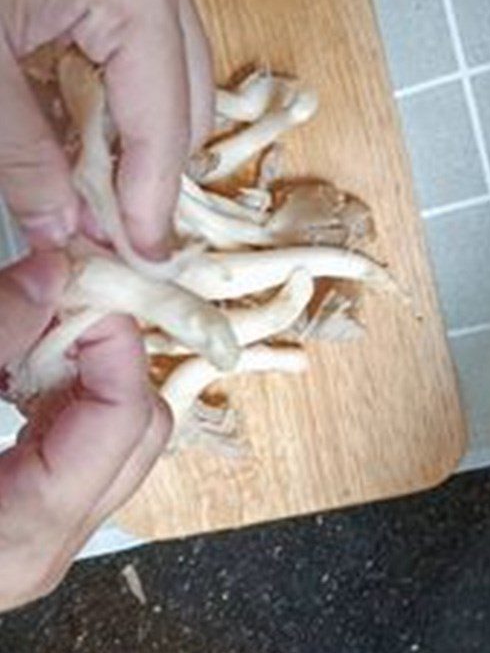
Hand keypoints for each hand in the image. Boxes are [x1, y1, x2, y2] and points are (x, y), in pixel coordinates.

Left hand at [0, 0, 213, 255]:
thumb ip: (19, 154)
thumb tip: (60, 224)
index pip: (162, 122)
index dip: (151, 201)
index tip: (145, 256)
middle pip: (189, 103)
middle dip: (151, 171)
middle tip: (111, 226)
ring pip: (180, 76)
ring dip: (139, 134)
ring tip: (90, 176)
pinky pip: (157, 43)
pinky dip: (126, 91)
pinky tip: (87, 118)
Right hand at [0, 251, 169, 610]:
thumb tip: (50, 276)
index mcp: (22, 536)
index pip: (127, 418)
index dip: (114, 340)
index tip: (79, 288)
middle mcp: (48, 547)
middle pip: (139, 426)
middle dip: (105, 354)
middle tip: (53, 304)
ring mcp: (43, 538)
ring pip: (118, 435)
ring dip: (84, 371)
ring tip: (28, 332)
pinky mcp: (29, 518)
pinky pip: (81, 447)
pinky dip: (61, 395)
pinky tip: (16, 368)